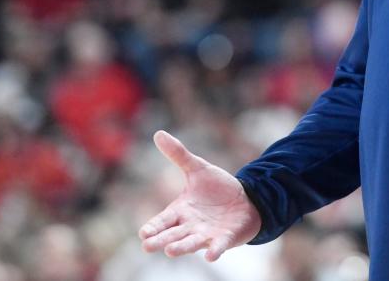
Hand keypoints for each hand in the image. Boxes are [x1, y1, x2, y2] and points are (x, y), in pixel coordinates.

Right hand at [139, 131, 261, 261]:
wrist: (245, 199)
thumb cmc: (217, 188)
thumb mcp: (197, 169)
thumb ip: (179, 155)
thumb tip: (158, 133)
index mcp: (181, 211)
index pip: (163, 220)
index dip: (153, 227)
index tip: (142, 233)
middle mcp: (191, 226)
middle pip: (173, 234)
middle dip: (161, 240)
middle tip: (147, 246)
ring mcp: (207, 234)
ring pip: (191, 243)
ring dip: (182, 247)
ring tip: (170, 251)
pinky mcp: (225, 238)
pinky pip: (218, 246)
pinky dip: (214, 250)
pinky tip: (210, 255)